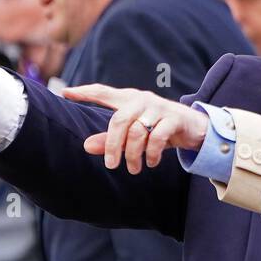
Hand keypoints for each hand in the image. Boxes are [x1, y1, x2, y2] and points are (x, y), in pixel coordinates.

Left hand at [62, 84, 209, 173]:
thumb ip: (111, 140)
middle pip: (119, 120)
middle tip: (112, 165)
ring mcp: (158, 108)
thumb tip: (86, 146)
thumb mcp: (135, 135)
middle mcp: (142, 100)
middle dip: (113, 146)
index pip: (103, 92)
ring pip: (137, 132)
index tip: (65, 92)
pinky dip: (152, 153)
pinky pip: (157, 137)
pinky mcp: (174, 119)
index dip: (85, 92)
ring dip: (134, 154)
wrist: (195, 128)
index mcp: (129, 100)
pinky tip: (151, 163)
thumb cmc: (159, 129)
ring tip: (134, 168)